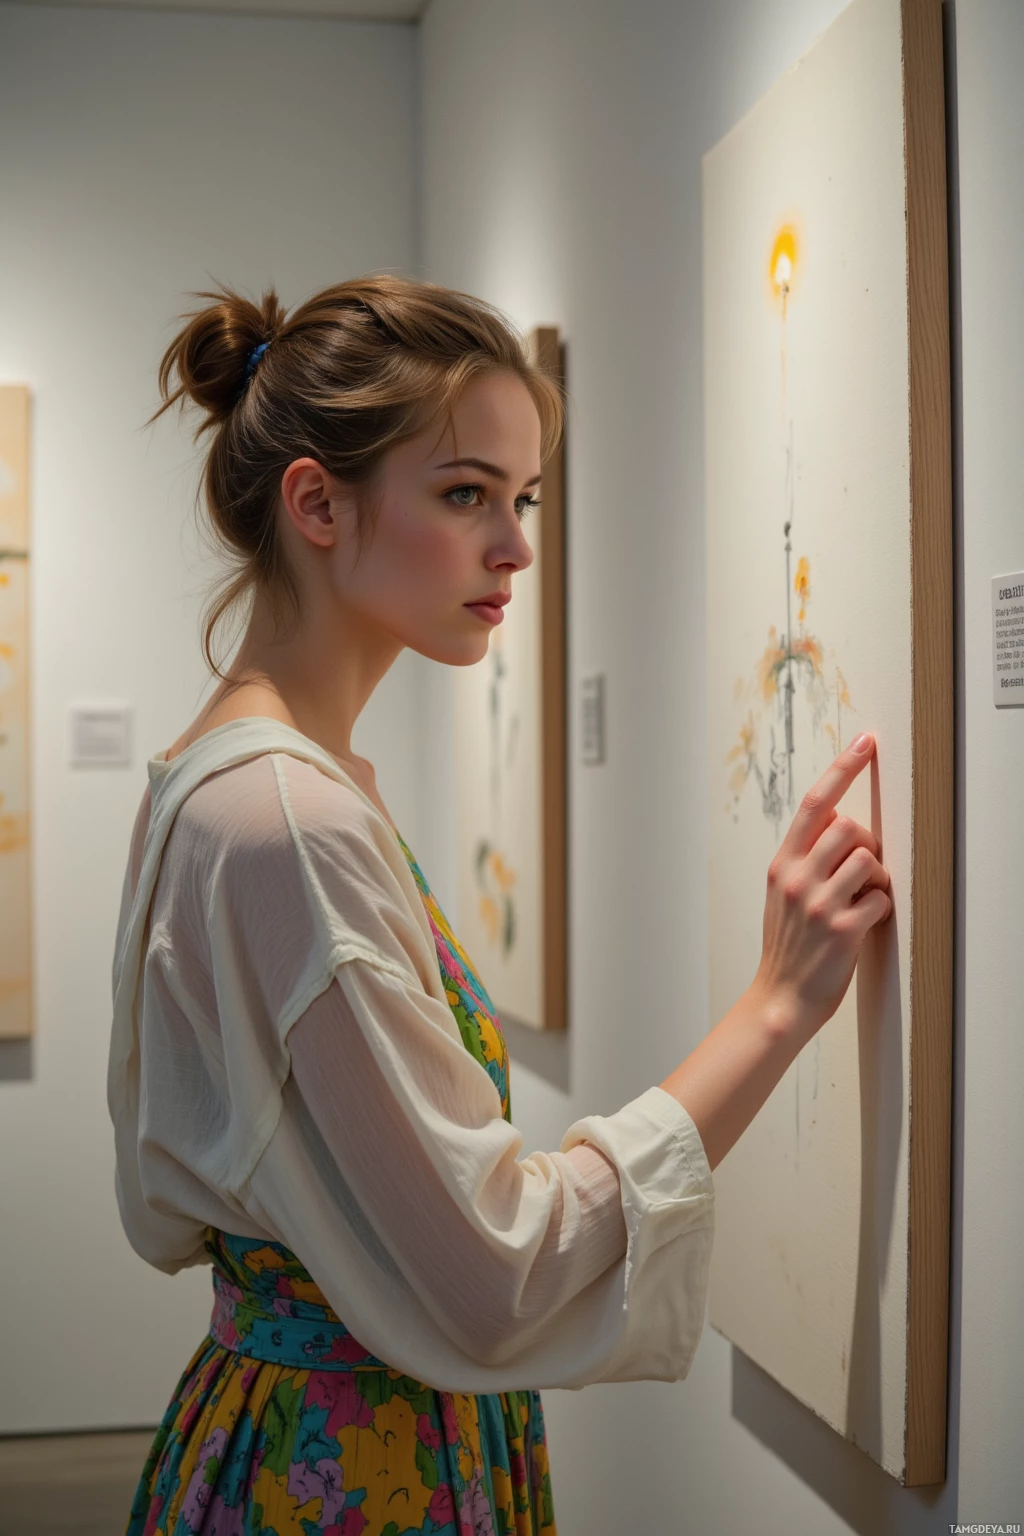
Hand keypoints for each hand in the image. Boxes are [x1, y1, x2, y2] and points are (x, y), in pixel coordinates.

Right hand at [752, 732, 891, 1043]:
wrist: (780, 997)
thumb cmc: (787, 944)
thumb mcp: (782, 892)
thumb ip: (804, 857)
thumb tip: (841, 824)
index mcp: (782, 863)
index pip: (816, 803)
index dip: (843, 768)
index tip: (865, 743)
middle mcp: (797, 878)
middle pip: (851, 828)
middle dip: (866, 845)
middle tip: (861, 870)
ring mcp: (819, 904)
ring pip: (870, 860)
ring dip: (876, 878)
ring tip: (862, 897)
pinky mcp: (843, 930)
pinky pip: (882, 898)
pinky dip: (882, 907)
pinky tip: (864, 921)